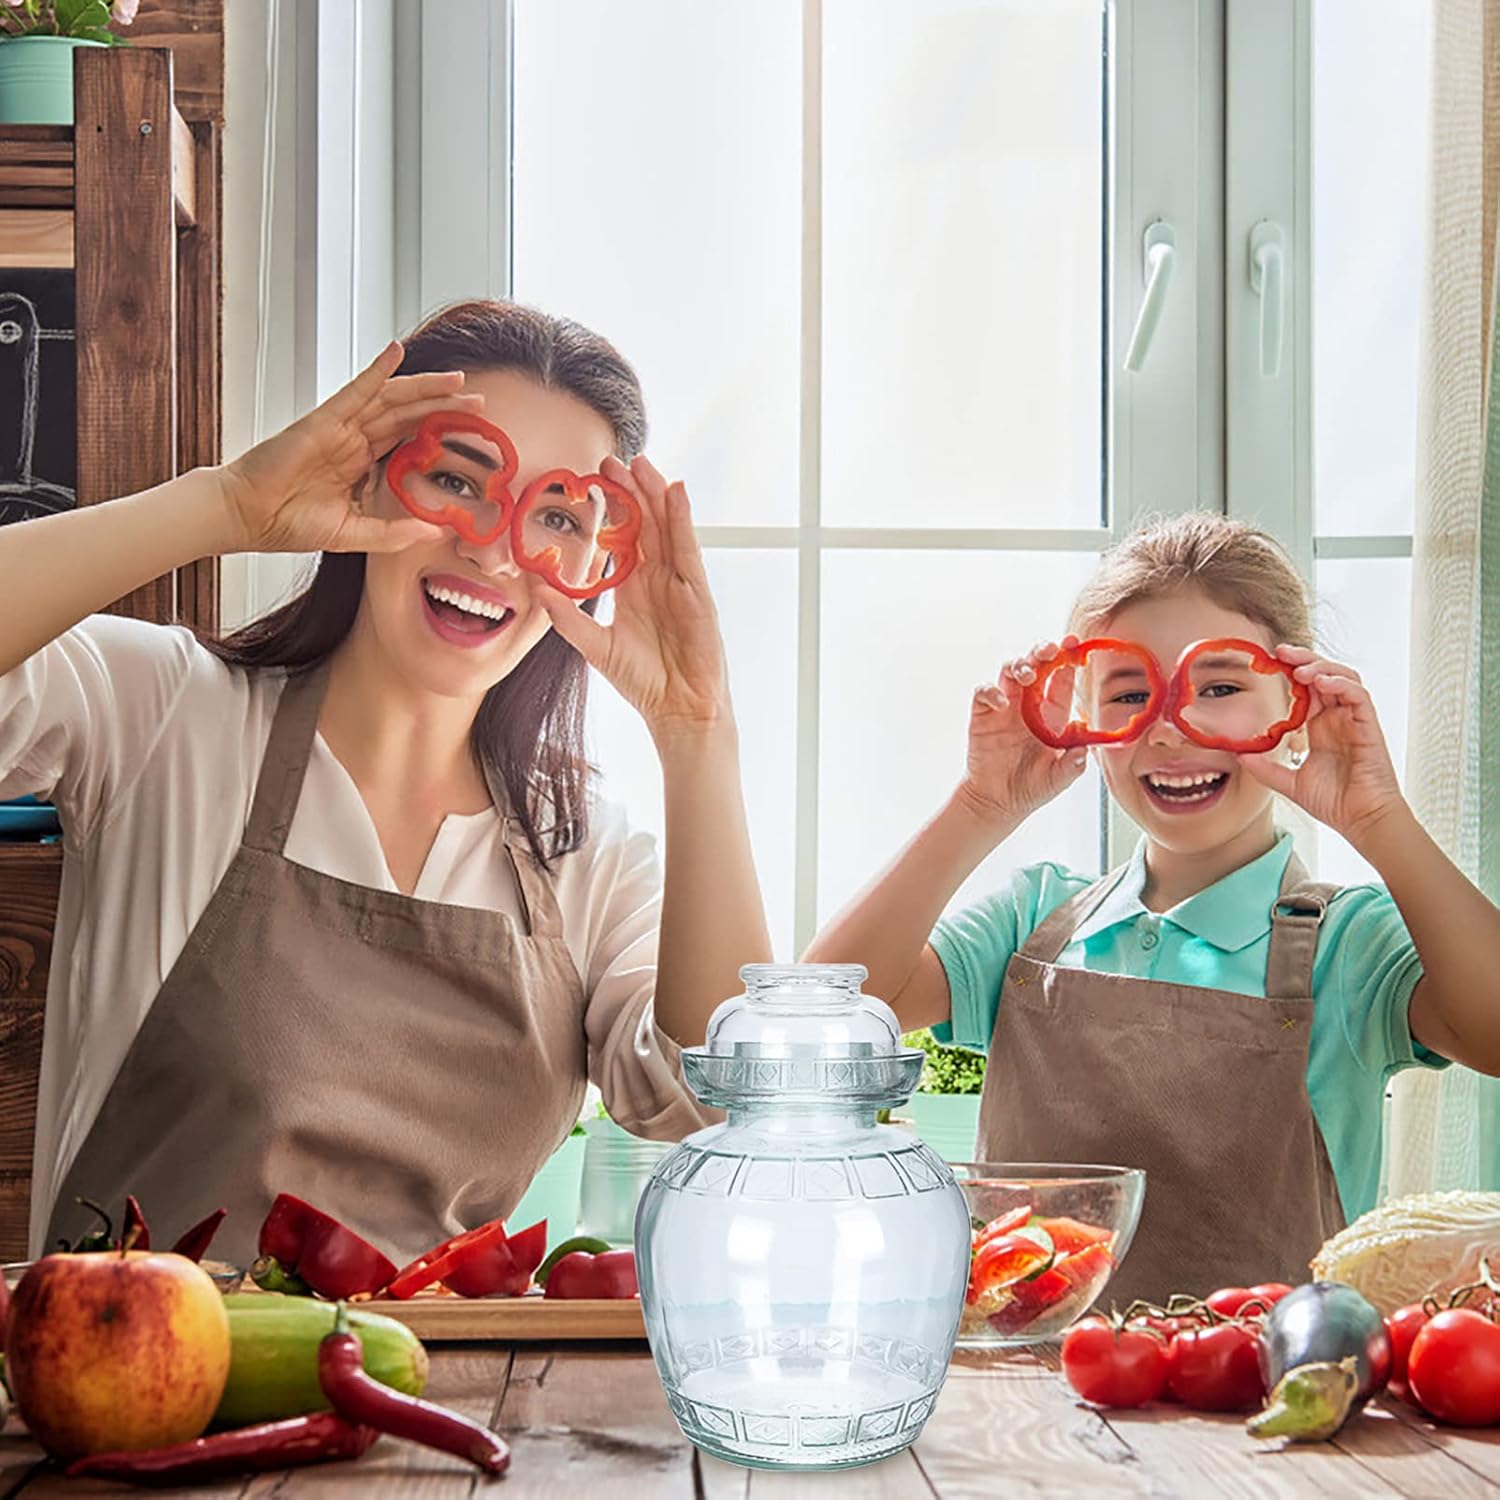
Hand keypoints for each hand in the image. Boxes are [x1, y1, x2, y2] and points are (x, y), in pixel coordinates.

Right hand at [217, 342, 485, 554]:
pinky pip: (356, 390)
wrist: (248, 517)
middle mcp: (355, 440)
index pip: (410, 441)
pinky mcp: (323, 420)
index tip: (473, 433)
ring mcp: (340, 427)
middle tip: (480, 401)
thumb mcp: (354, 533)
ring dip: (424, 387)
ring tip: (458, 379)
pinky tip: (396, 352)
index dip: (441, 433)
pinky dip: (377, 370)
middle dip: (445, 406)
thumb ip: (393, 532)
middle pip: (408, 415)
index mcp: (362, 464)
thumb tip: (433, 532)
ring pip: (391, 399)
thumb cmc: (290, 523)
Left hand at [533, 454, 731, 745]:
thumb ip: (567, 617)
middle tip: (610, 459)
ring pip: (668, 527)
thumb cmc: (643, 680)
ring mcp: (680, 582)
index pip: (622, 537)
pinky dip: (683, 519)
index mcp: (634, 587)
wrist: (677, 709)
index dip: (609, 508)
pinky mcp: (698, 592)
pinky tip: (675, 493)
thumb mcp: (595, 645)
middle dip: (631, 490)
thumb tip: (535, 588)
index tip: (590, 479)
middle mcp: (658, 578)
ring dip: (655, 494)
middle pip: (646, 523)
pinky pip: (689, 548)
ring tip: (642, 463)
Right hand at [958, 638, 1090, 827]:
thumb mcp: (1059, 778)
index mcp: (1052, 714)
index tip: (1074, 645)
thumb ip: (1074, 764)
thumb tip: (1086, 749)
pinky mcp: (983, 716)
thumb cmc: (1031, 787)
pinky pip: (984, 692)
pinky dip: (991, 691)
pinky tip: (1001, 702)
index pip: (1061, 678)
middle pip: (1035, 665)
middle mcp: (1029, 705)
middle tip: (1051, 649)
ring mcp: (1005, 708)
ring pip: (1010, 671)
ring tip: (1028, 675)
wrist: (999, 802)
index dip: (1067, 659)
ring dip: (1020, 665)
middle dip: (1043, 651)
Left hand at [1240, 645, 1405, 844]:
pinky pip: (1359, 696)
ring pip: (1344, 678)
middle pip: (1324, 675)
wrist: (1360, 820)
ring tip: (1299, 669)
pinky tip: (1322, 683)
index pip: (1306, 688)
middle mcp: (1338, 718)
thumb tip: (1238, 756)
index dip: (1290, 672)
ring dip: (1322, 667)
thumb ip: (1266, 769)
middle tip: (1280, 652)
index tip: (1268, 662)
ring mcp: (1355, 721)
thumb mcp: (1290, 783)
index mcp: (1320, 726)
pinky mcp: (1370, 727)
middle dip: (1303, 659)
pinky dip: (1341, 685)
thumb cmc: (1334, 802)